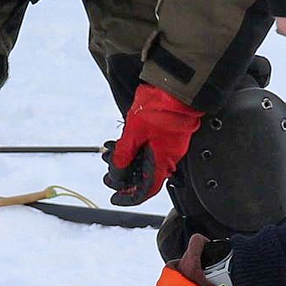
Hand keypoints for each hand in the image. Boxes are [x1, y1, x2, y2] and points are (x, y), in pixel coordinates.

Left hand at [103, 84, 201, 205]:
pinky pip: (149, 150)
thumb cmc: (159, 107)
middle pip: (145, 177)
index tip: (116, 197)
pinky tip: (121, 145)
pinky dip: (134, 151)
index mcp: (162, 162)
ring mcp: (169, 146)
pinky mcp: (167, 136)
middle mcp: (168, 158)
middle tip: (109, 176)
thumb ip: (123, 155)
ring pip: (145, 162)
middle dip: (124, 178)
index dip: (130, 197)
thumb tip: (117, 174)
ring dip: (127, 162)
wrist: (176, 87)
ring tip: (110, 155)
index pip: (147, 190)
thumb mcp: (133, 133)